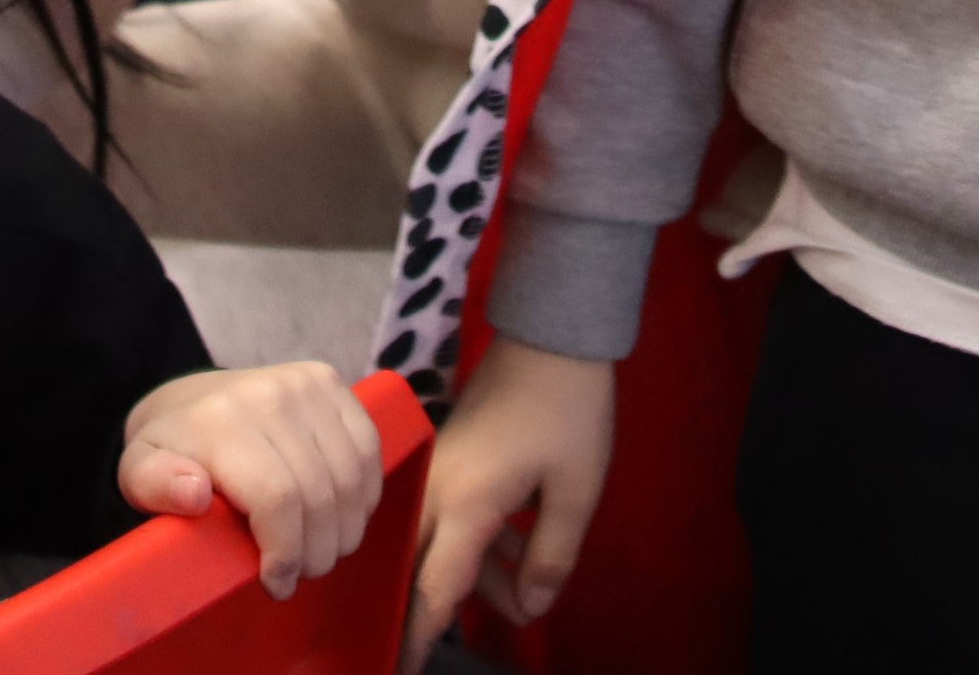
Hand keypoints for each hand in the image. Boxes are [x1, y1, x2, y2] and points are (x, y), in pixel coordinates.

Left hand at [120, 363, 383, 602]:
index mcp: (223, 420)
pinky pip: (368, 449)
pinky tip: (341, 518)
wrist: (189, 398)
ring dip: (343, 530)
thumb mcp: (138, 473)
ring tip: (320, 552)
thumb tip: (195, 495)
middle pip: (320, 493)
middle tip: (300, 574)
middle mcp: (270, 393)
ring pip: (350, 477)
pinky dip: (363, 495)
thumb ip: (155, 486)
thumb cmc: (168, 450)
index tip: (277, 584)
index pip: (277, 497)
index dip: (287, 551)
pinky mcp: (330, 381)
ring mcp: (306, 382)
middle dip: (316, 551)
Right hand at [401, 342, 613, 673]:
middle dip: (445, 610)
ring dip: (478, 574)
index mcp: (466, 506)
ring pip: (435, 549)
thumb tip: (531, 608)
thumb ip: (552, 558)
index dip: (419, 640)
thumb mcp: (577, 491)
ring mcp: (435, 475)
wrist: (547, 338)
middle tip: (484, 621)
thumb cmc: (567, 411)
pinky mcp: (443, 462)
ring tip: (532, 568)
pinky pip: (443, 523)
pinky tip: (517, 540)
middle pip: (421, 574)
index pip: (435, 591)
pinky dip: (474, 545)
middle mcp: (436, 493)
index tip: (401, 672)